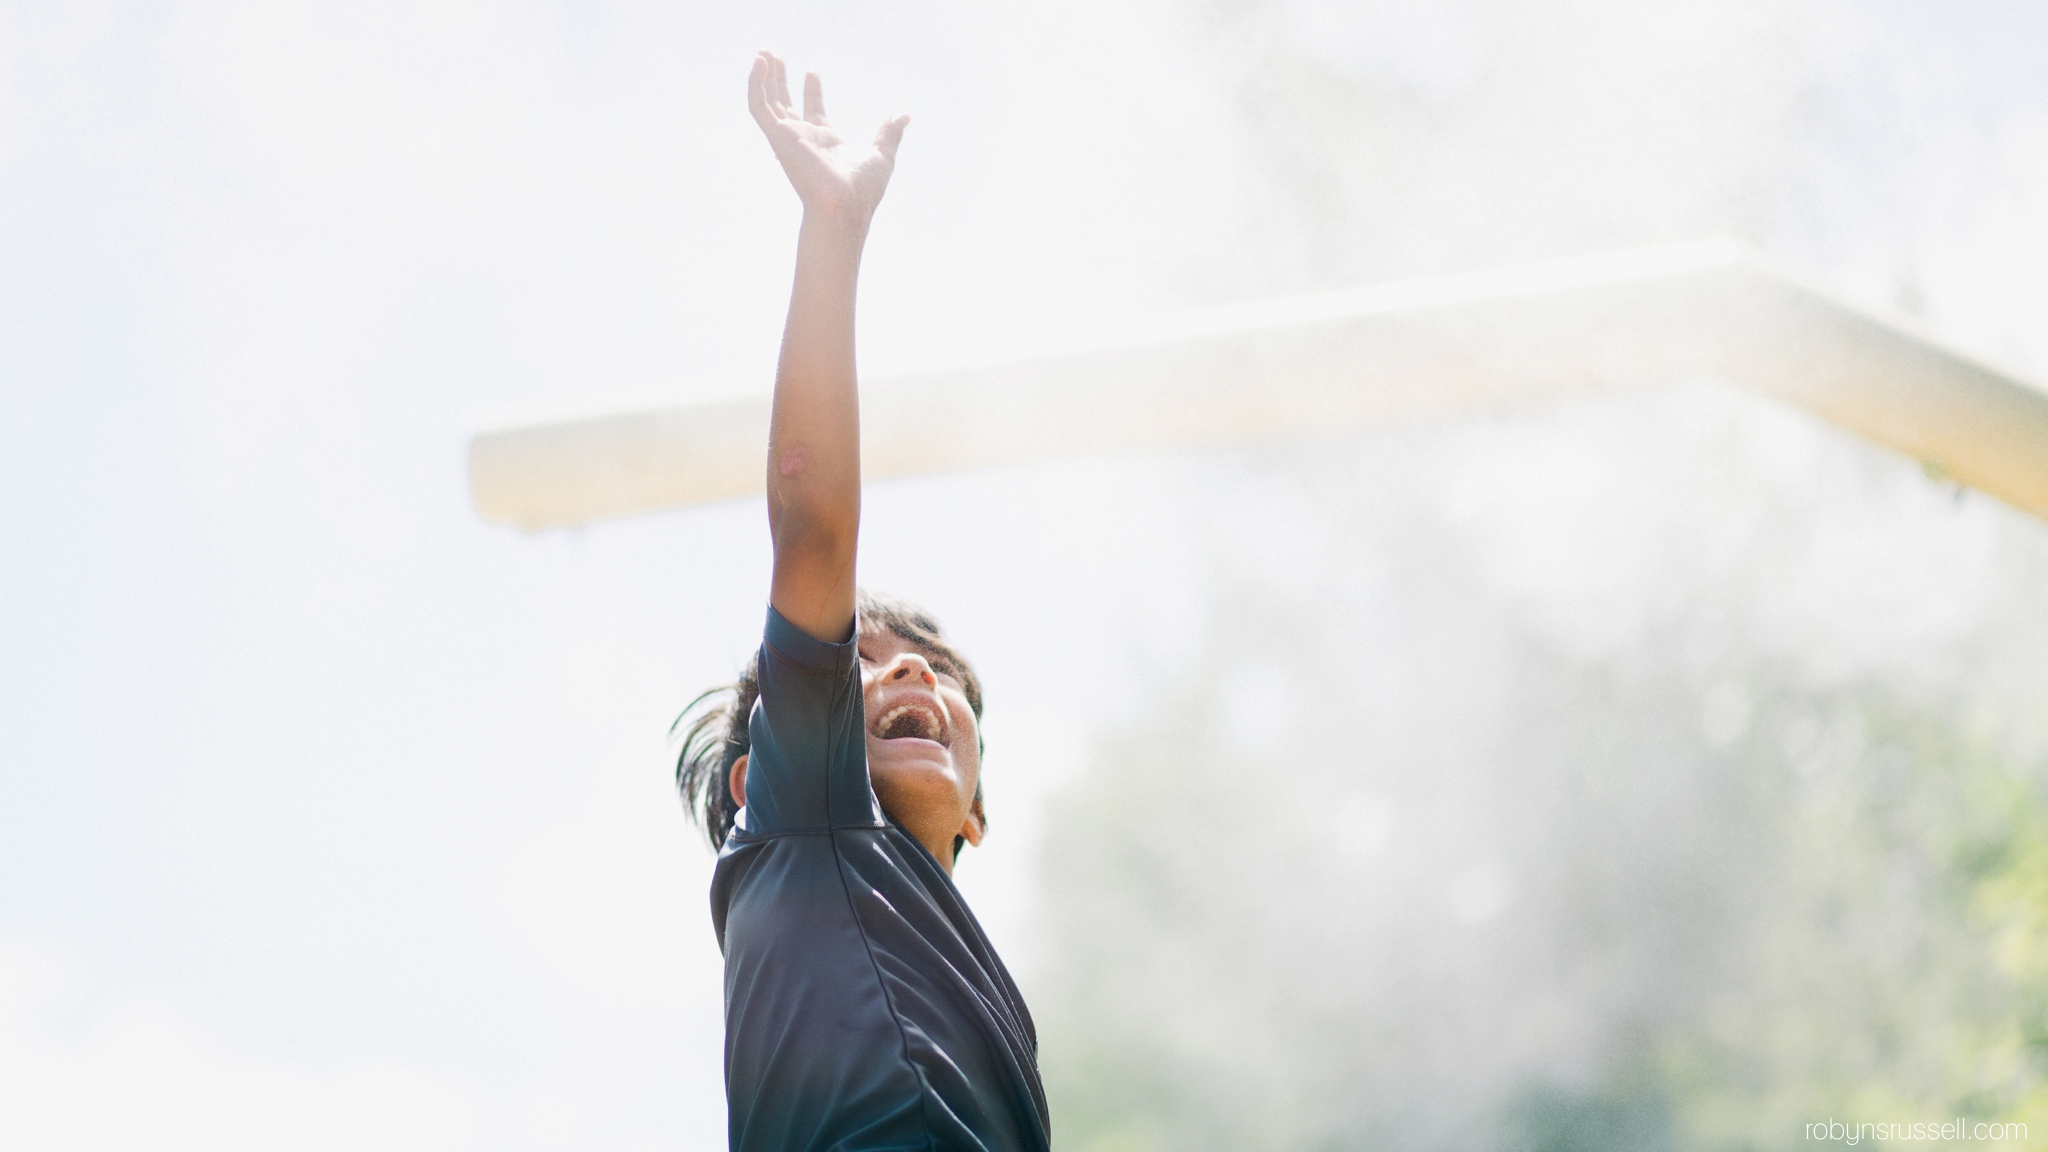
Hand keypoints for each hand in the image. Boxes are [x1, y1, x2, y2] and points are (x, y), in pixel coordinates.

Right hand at [748, 51, 908, 221]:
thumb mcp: (882, 154)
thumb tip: (905, 116)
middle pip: (786, 104)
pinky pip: (759, 106)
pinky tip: (760, 62)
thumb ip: (890, 133)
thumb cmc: (862, 189)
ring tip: (764, 52)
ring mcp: (788, 137)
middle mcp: (803, 139)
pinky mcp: (777, 135)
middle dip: (781, 81)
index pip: (814, 112)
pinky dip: (756, 84)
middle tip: (776, 57)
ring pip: (769, 102)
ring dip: (765, 78)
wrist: (844, 203)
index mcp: (826, 143)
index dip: (812, 92)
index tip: (812, 73)